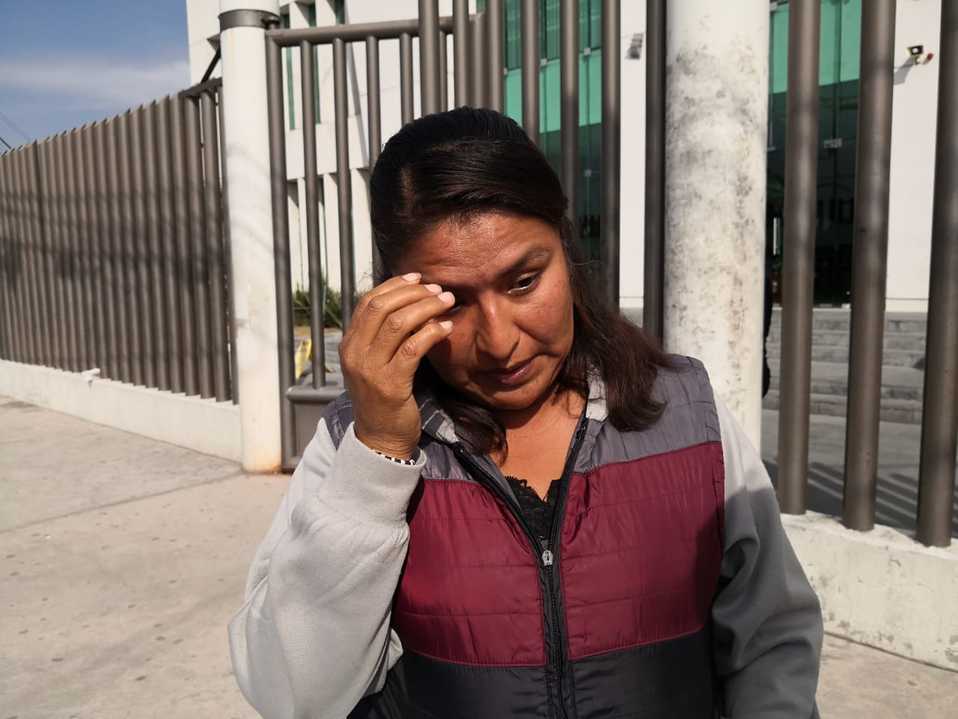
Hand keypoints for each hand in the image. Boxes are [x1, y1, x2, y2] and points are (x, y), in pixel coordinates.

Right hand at [338, 273, 454, 458]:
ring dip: (426, 307)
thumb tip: (409, 300)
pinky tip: (447, 328)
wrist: (380, 438)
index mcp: (349, 344)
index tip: (418, 278)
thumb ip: (382, 335)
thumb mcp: (374, 362)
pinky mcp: (391, 384)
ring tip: (446, 302)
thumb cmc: (383, 397)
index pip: (368, 301)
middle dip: (413, 293)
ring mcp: (370, 369)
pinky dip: (432, 332)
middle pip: (382, 307)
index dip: (394, 285)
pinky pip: (413, 348)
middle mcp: (354, 354)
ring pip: (397, 323)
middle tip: (438, 290)